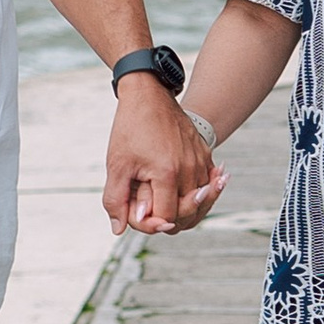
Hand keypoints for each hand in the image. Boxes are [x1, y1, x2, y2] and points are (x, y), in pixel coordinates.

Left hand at [105, 79, 223, 236]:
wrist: (149, 94)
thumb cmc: (131, 128)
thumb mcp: (117, 164)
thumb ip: (116, 200)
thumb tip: (118, 229)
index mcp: (167, 173)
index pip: (165, 218)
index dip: (149, 224)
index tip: (135, 215)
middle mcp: (190, 170)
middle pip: (186, 215)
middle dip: (167, 221)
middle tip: (148, 215)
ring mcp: (200, 161)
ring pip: (200, 203)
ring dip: (184, 211)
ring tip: (165, 210)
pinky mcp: (205, 154)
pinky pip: (207, 185)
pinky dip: (198, 196)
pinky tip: (188, 196)